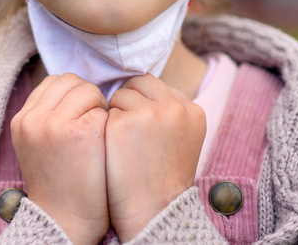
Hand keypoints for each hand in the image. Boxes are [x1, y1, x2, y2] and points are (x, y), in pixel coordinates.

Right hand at [11, 73, 110, 243]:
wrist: (65, 221)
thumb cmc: (59, 184)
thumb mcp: (37, 145)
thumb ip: (47, 115)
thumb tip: (73, 88)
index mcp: (22, 120)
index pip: (53, 82)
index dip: (72, 95)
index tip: (80, 115)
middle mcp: (34, 118)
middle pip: (70, 81)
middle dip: (86, 96)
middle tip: (93, 123)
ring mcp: (56, 124)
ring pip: (88, 90)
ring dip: (99, 107)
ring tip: (98, 134)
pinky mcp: (82, 132)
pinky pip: (103, 109)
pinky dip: (108, 122)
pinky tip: (105, 145)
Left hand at [104, 74, 204, 241]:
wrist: (154, 214)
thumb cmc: (161, 180)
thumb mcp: (180, 140)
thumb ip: (168, 113)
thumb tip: (140, 89)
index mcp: (193, 111)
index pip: (158, 88)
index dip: (145, 106)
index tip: (143, 131)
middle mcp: (175, 107)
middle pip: (140, 83)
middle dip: (129, 102)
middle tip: (128, 133)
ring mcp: (150, 113)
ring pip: (121, 95)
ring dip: (116, 114)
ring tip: (124, 145)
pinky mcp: (124, 122)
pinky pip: (106, 111)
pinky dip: (105, 127)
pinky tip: (113, 150)